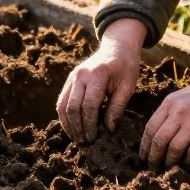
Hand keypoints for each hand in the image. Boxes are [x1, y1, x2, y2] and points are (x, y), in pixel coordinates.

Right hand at [56, 18, 144, 143]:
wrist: (117, 47)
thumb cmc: (126, 67)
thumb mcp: (128, 87)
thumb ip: (117, 108)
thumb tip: (109, 130)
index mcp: (97, 75)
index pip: (89, 105)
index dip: (90, 125)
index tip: (95, 137)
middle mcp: (81, 75)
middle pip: (73, 107)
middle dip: (78, 128)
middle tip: (85, 143)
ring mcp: (72, 77)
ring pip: (62, 105)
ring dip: (68, 125)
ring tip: (77, 138)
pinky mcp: (69, 80)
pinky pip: (61, 101)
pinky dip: (64, 116)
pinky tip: (72, 127)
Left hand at [139, 66, 189, 166]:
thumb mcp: (184, 95)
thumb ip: (171, 110)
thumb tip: (160, 131)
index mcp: (170, 102)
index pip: (150, 128)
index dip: (144, 145)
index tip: (143, 156)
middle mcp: (179, 112)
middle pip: (159, 140)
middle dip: (153, 157)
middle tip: (152, 167)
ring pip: (174, 148)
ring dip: (170, 161)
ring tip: (168, 168)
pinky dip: (188, 160)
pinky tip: (187, 163)